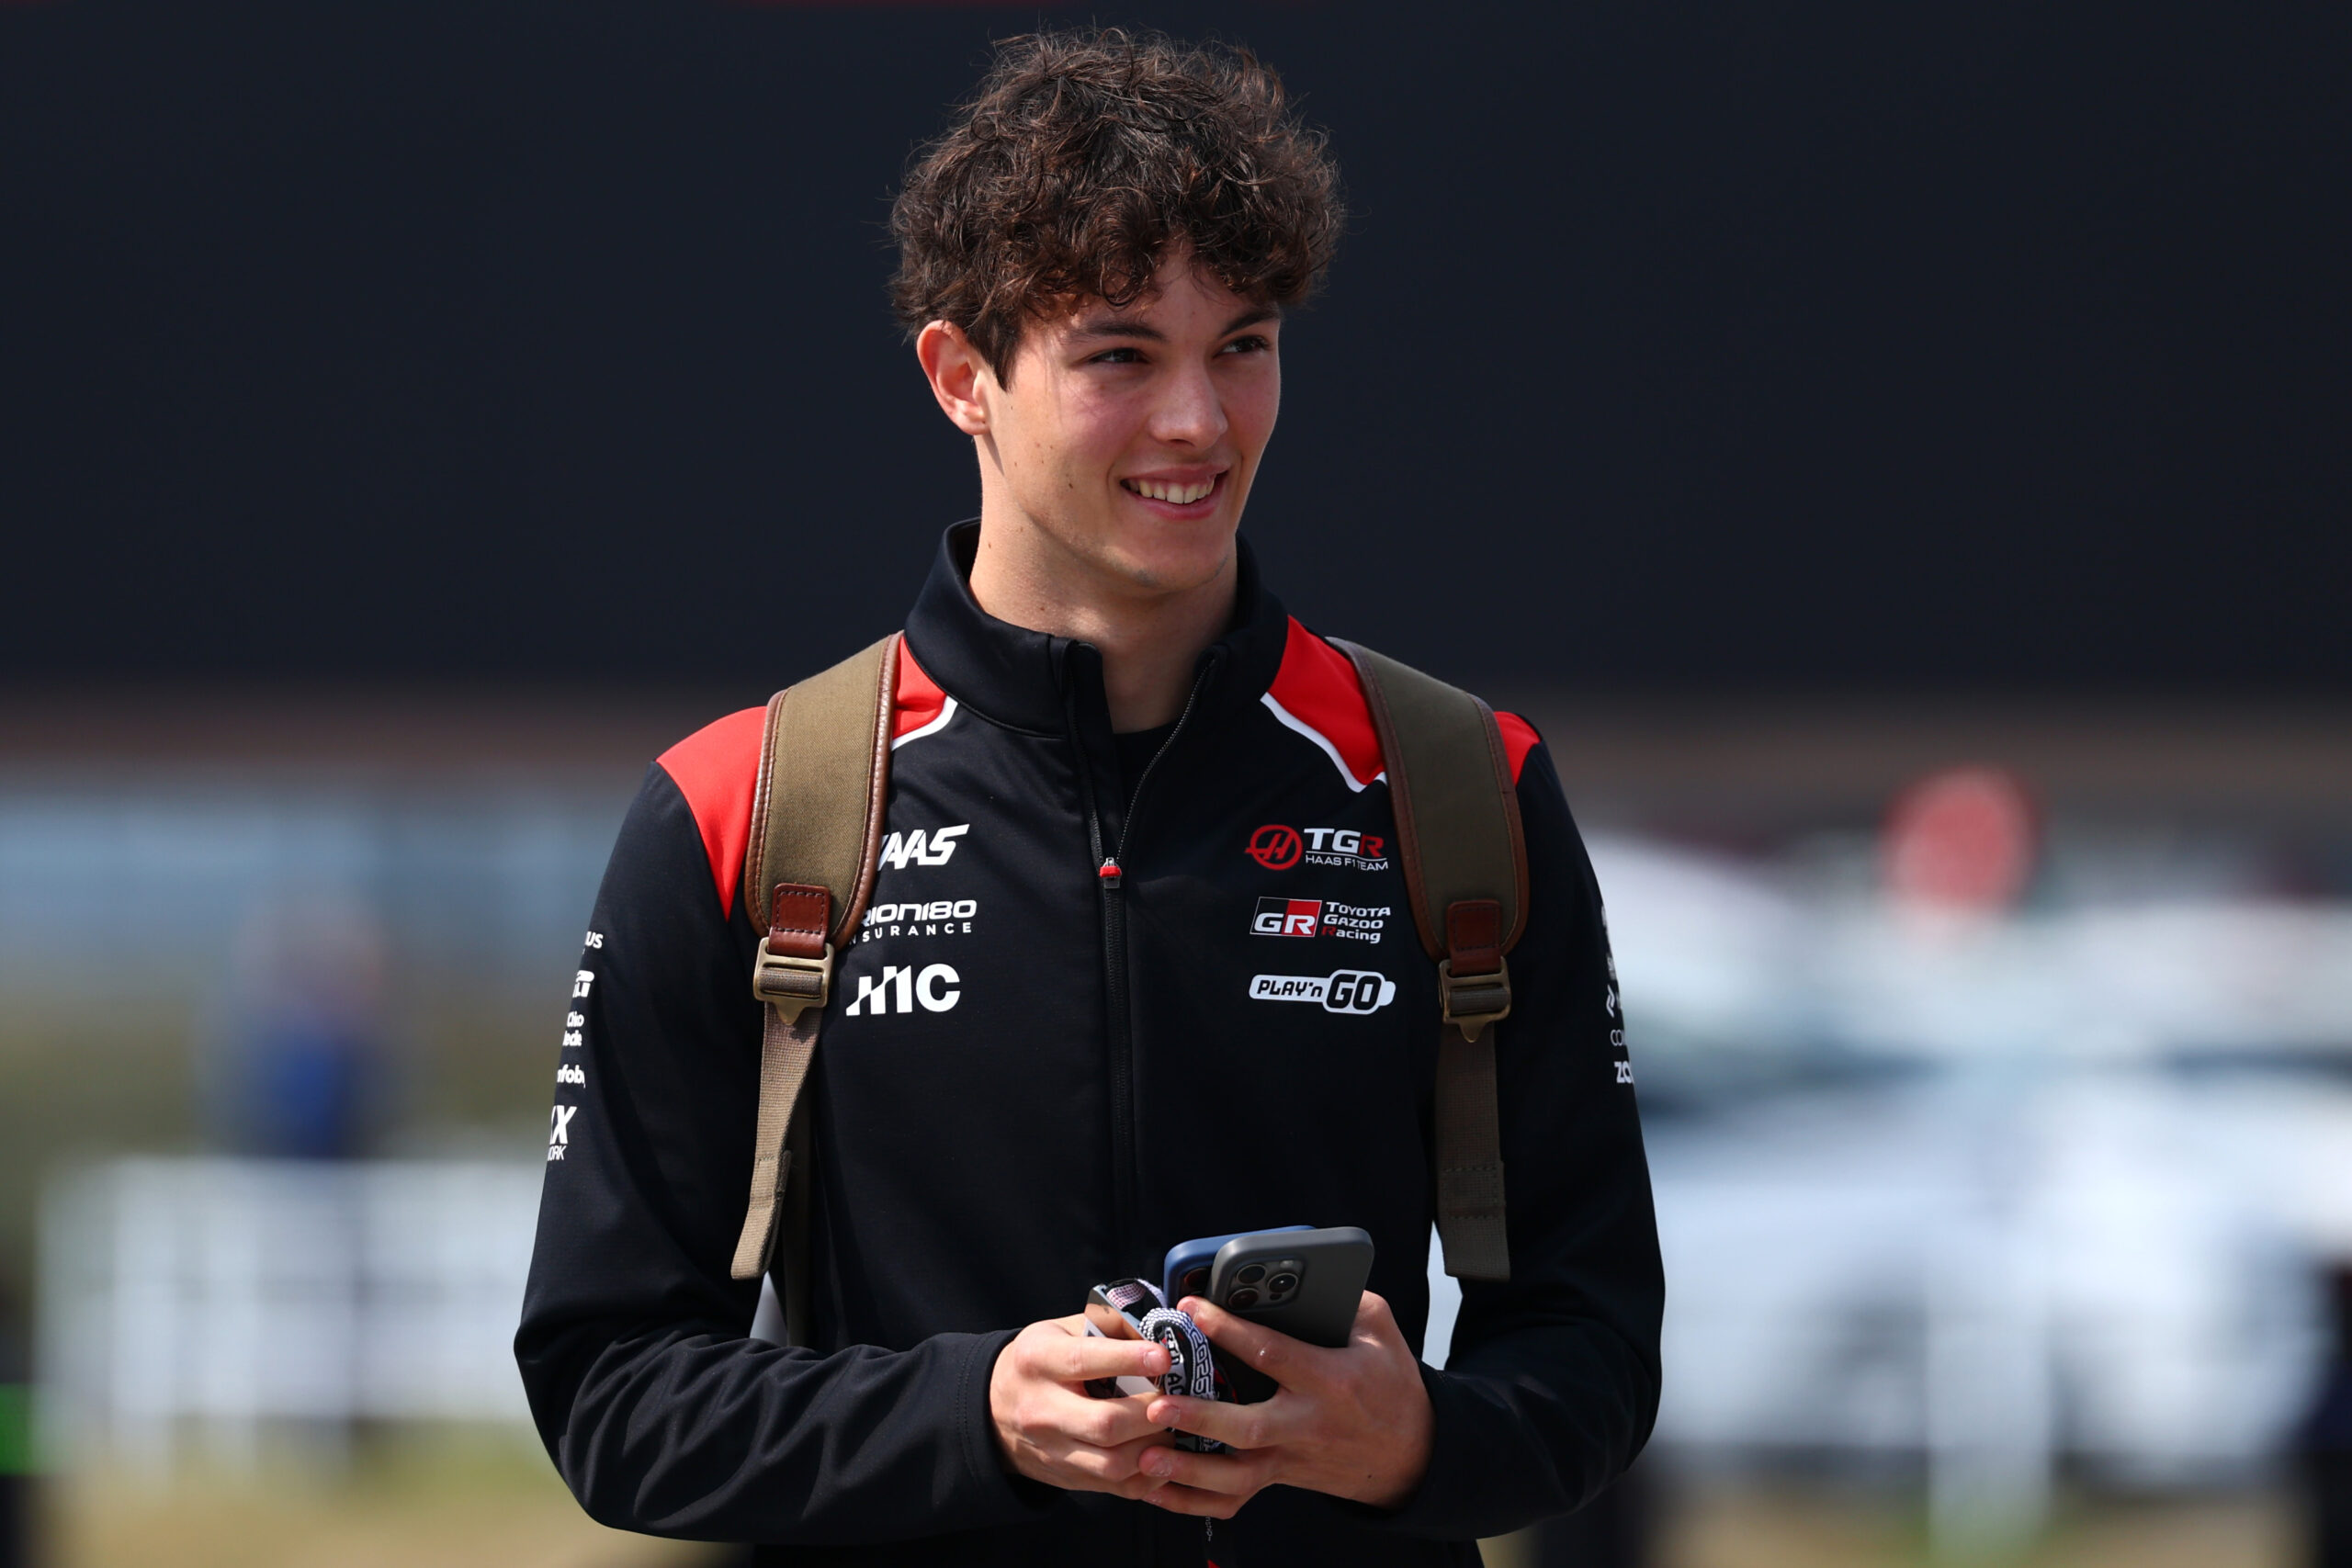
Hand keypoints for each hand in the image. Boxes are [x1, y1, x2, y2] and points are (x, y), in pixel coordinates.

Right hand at [989, 1313, 1178, 1499]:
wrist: (993, 1408)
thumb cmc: (1041, 1360)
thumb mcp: (1063, 1330)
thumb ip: (1110, 1326)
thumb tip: (1161, 1330)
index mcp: (1038, 1361)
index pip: (1084, 1362)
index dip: (1128, 1359)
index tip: (1164, 1356)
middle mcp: (1042, 1410)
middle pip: (1105, 1424)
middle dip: (1151, 1413)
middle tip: (1177, 1399)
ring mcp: (1053, 1451)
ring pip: (1114, 1464)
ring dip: (1155, 1447)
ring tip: (1173, 1426)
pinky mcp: (1067, 1478)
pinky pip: (1117, 1487)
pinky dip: (1149, 1473)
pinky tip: (1163, 1453)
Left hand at [1136, 1291, 1433, 1518]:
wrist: (1413, 1453)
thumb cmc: (1392, 1384)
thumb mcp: (1380, 1331)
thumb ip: (1344, 1299)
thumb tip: (1300, 1278)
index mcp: (1330, 1380)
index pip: (1273, 1352)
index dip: (1229, 1328)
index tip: (1191, 1307)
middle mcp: (1307, 1423)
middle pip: (1248, 1427)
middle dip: (1200, 1417)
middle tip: (1158, 1404)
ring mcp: (1292, 1457)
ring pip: (1237, 1474)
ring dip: (1190, 1470)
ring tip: (1147, 1458)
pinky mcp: (1282, 1476)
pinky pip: (1235, 1498)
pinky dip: (1195, 1501)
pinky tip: (1158, 1491)